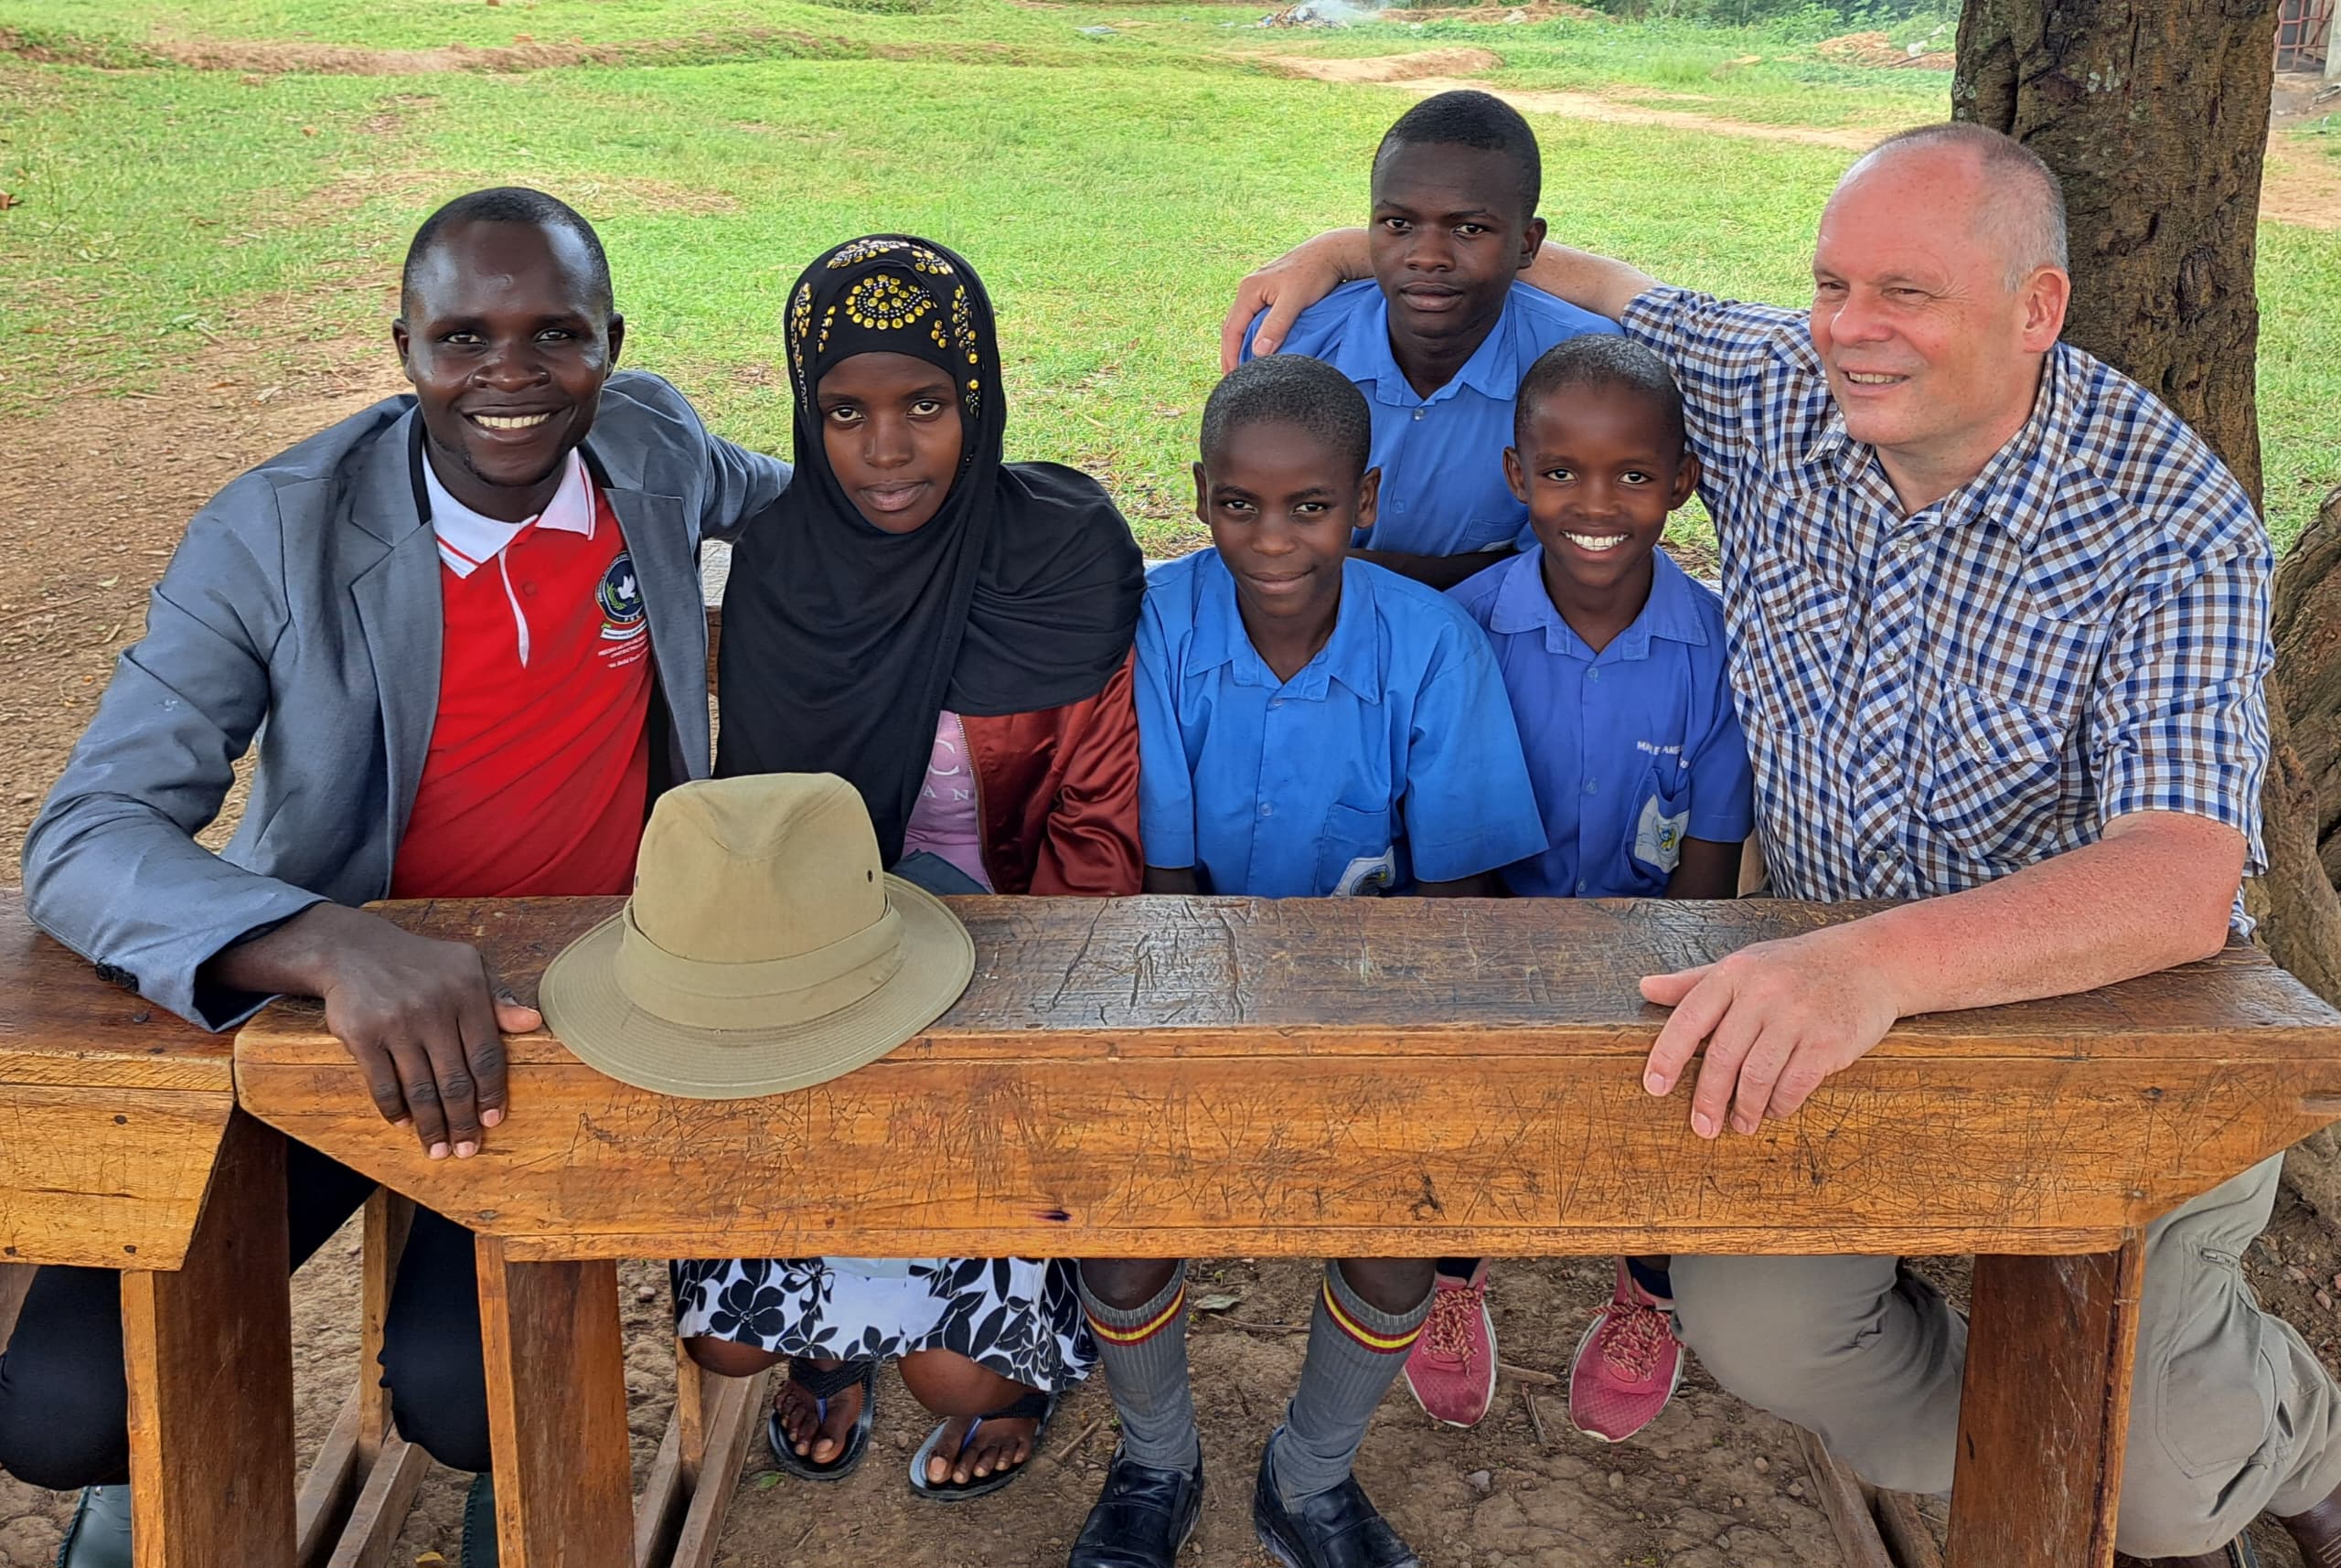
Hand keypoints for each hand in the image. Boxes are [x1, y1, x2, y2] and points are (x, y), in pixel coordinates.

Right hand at [218, 903, 534, 1158]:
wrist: (355, 950)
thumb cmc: (422, 965)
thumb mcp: (467, 968)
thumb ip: (498, 1000)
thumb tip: (534, 1022)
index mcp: (466, 993)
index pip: (487, 1056)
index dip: (492, 1094)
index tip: (493, 1121)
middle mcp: (433, 1009)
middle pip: (455, 1081)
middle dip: (463, 1122)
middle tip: (467, 1149)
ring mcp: (396, 1024)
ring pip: (420, 1089)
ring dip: (431, 1126)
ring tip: (437, 1150)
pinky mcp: (362, 1035)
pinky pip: (383, 1084)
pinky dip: (395, 1110)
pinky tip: (405, 1124)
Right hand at [1217, 228, 1369, 371]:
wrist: (1331, 252)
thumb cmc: (1315, 274)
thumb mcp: (1295, 300)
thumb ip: (1276, 325)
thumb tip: (1257, 352)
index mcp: (1248, 290)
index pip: (1231, 330)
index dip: (1230, 356)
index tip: (1232, 379)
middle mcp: (1248, 288)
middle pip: (1231, 328)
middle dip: (1230, 354)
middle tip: (1232, 381)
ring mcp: (1258, 290)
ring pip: (1241, 323)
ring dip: (1239, 346)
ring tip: (1242, 369)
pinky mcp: (1269, 293)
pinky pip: (1253, 319)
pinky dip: (1251, 336)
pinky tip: (1257, 349)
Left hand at [1637, 928, 1900, 1137]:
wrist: (1870, 961)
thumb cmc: (1796, 966)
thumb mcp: (1743, 964)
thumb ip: (1693, 982)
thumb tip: (1645, 988)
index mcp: (1734, 973)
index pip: (1689, 1018)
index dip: (1667, 1056)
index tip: (1653, 1087)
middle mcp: (1763, 993)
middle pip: (1723, 1057)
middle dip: (1708, 1099)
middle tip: (1702, 1127)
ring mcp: (1798, 1017)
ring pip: (1757, 1077)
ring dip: (1744, 1109)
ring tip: (1739, 1123)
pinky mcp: (1828, 1040)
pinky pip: (1794, 1085)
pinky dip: (1779, 1105)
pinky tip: (1773, 1110)